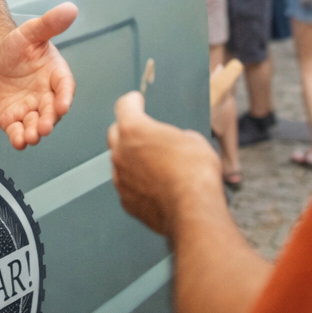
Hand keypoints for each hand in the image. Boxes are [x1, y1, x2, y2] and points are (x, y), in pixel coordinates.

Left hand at [0, 3, 77, 149]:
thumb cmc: (18, 49)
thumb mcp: (31, 32)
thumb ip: (49, 23)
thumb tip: (70, 9)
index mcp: (55, 74)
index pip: (65, 86)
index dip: (65, 96)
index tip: (63, 104)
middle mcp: (47, 95)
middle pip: (52, 111)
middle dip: (49, 120)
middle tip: (44, 126)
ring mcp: (31, 110)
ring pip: (36, 125)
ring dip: (34, 132)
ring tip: (30, 136)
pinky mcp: (15, 120)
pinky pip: (19, 132)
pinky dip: (18, 138)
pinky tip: (17, 140)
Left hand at [108, 91, 222, 237]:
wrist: (194, 211)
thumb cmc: (195, 173)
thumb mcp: (193, 140)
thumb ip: (175, 136)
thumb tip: (177, 143)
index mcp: (134, 129)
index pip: (123, 105)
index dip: (132, 101)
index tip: (136, 101)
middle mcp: (121, 153)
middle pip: (115, 133)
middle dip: (128, 129)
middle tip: (144, 132)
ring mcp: (121, 179)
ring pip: (120, 161)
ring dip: (133, 158)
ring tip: (155, 162)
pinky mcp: (127, 202)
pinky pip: (127, 185)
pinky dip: (137, 182)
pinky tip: (155, 185)